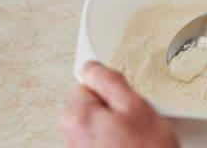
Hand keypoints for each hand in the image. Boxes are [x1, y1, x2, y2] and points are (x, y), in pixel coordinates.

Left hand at [60, 61, 177, 147]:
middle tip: (133, 122)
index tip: (123, 99)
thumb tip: (92, 67)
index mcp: (76, 117)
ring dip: (115, 128)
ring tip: (134, 139)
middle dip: (112, 109)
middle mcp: (71, 137)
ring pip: (98, 125)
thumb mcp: (135, 105)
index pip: (85, 84)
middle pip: (90, 105)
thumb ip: (108, 80)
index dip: (110, 90)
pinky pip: (101, 141)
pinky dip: (115, 142)